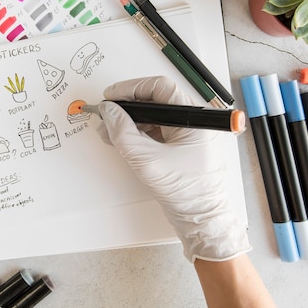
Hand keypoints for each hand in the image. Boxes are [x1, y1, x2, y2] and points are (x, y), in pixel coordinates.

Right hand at [98, 76, 250, 261]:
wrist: (201, 219)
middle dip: (127, 106)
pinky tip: (120, 140)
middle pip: (155, 100)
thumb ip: (123, 133)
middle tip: (106, 113)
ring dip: (129, 121)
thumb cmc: (186, 192)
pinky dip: (137, 133)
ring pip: (153, 116)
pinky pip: (155, 131)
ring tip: (109, 130)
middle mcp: (193, 122)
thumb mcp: (147, 160)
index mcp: (194, 118)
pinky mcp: (180, 146)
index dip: (131, 88)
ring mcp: (187, 134)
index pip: (159, 88)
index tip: (111, 96)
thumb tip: (109, 111)